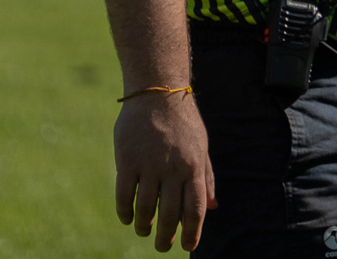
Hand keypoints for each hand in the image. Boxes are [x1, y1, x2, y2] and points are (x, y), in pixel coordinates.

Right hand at [113, 92, 216, 252]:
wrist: (157, 93)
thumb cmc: (183, 122)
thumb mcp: (201, 146)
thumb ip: (206, 177)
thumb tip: (213, 207)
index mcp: (194, 166)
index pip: (195, 208)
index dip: (193, 232)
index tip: (188, 247)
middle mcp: (173, 169)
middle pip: (169, 215)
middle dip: (166, 237)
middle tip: (162, 247)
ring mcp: (149, 165)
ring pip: (145, 209)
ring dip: (144, 226)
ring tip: (144, 232)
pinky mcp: (127, 160)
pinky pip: (124, 196)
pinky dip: (125, 212)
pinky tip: (128, 218)